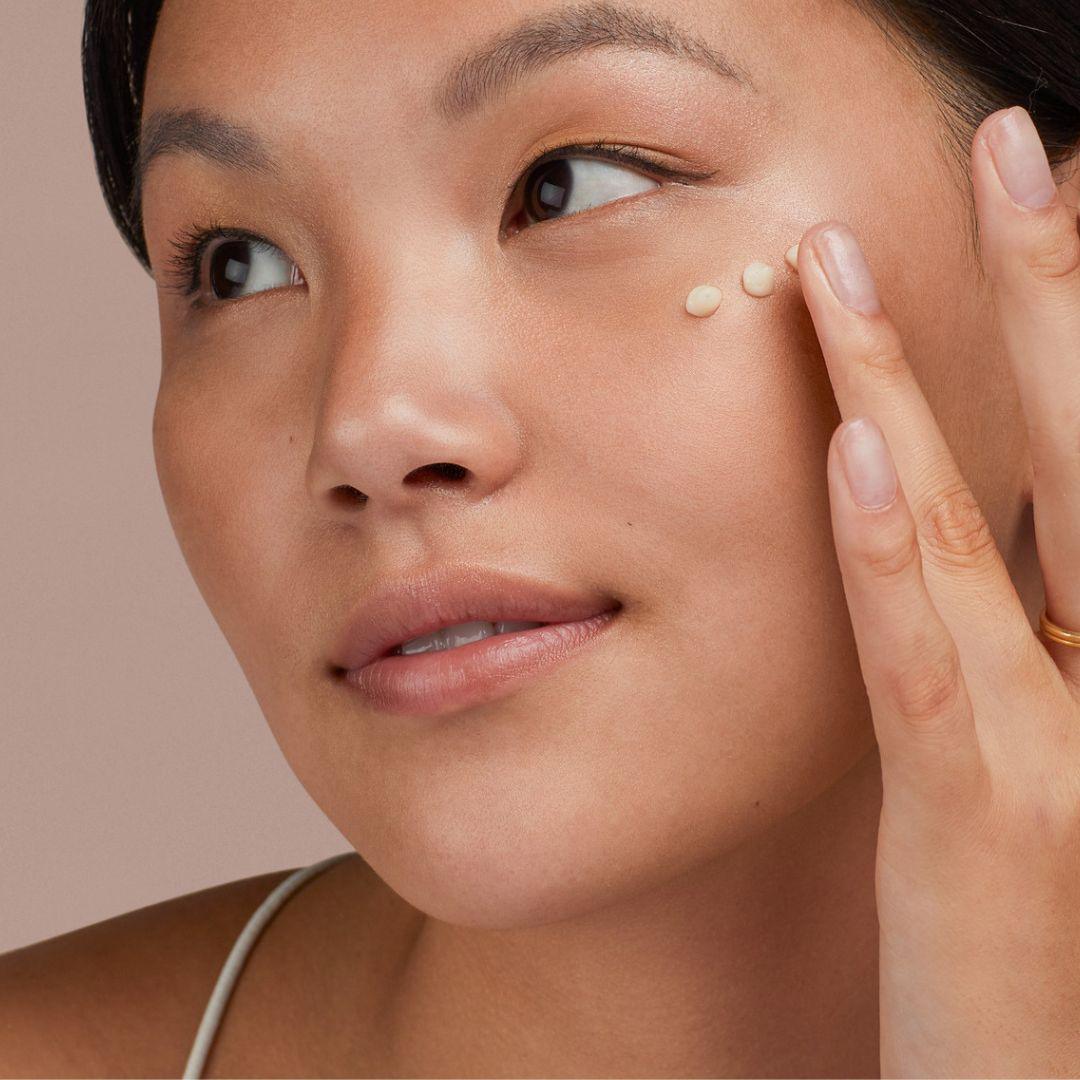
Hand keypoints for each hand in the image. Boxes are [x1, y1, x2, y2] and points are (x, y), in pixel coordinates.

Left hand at [796, 105, 1079, 1077]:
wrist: (1051, 1074)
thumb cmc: (1050, 917)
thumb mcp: (1050, 743)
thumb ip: (1021, 624)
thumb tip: (953, 501)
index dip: (1076, 323)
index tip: (1041, 207)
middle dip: (1053, 284)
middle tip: (1014, 144)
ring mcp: (1070, 742)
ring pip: (993, 519)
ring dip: (915, 376)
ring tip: (849, 258)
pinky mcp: (986, 816)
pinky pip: (927, 660)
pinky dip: (895, 550)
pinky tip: (852, 450)